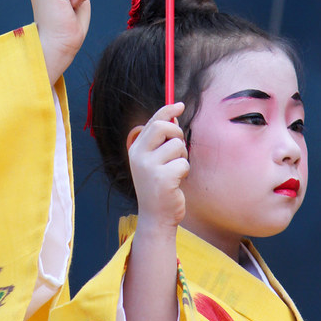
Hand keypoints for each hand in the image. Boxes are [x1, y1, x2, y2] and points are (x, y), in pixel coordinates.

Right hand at [128, 102, 188, 232]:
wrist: (156, 216)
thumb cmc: (159, 186)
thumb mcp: (154, 160)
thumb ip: (160, 141)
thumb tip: (174, 115)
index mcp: (136, 148)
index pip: (152, 121)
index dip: (167, 110)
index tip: (180, 105)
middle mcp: (139, 155)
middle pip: (162, 126)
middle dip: (177, 132)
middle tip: (179, 148)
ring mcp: (149, 166)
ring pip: (177, 146)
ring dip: (183, 157)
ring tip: (176, 170)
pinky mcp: (162, 178)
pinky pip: (183, 164)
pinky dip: (185, 172)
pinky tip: (177, 182)